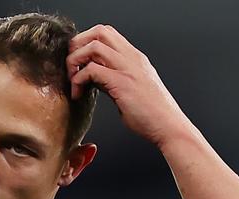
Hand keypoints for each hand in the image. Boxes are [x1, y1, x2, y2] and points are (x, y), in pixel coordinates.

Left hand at [67, 24, 190, 147]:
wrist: (168, 127)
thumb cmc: (150, 114)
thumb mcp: (129, 89)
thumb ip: (111, 79)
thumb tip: (91, 78)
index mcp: (134, 58)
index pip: (106, 33)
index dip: (86, 42)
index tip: (77, 62)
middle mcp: (131, 58)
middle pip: (99, 32)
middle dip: (78, 45)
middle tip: (70, 67)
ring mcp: (128, 68)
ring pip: (93, 46)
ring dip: (75, 61)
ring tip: (72, 80)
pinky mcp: (122, 83)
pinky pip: (92, 70)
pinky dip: (78, 80)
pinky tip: (78, 95)